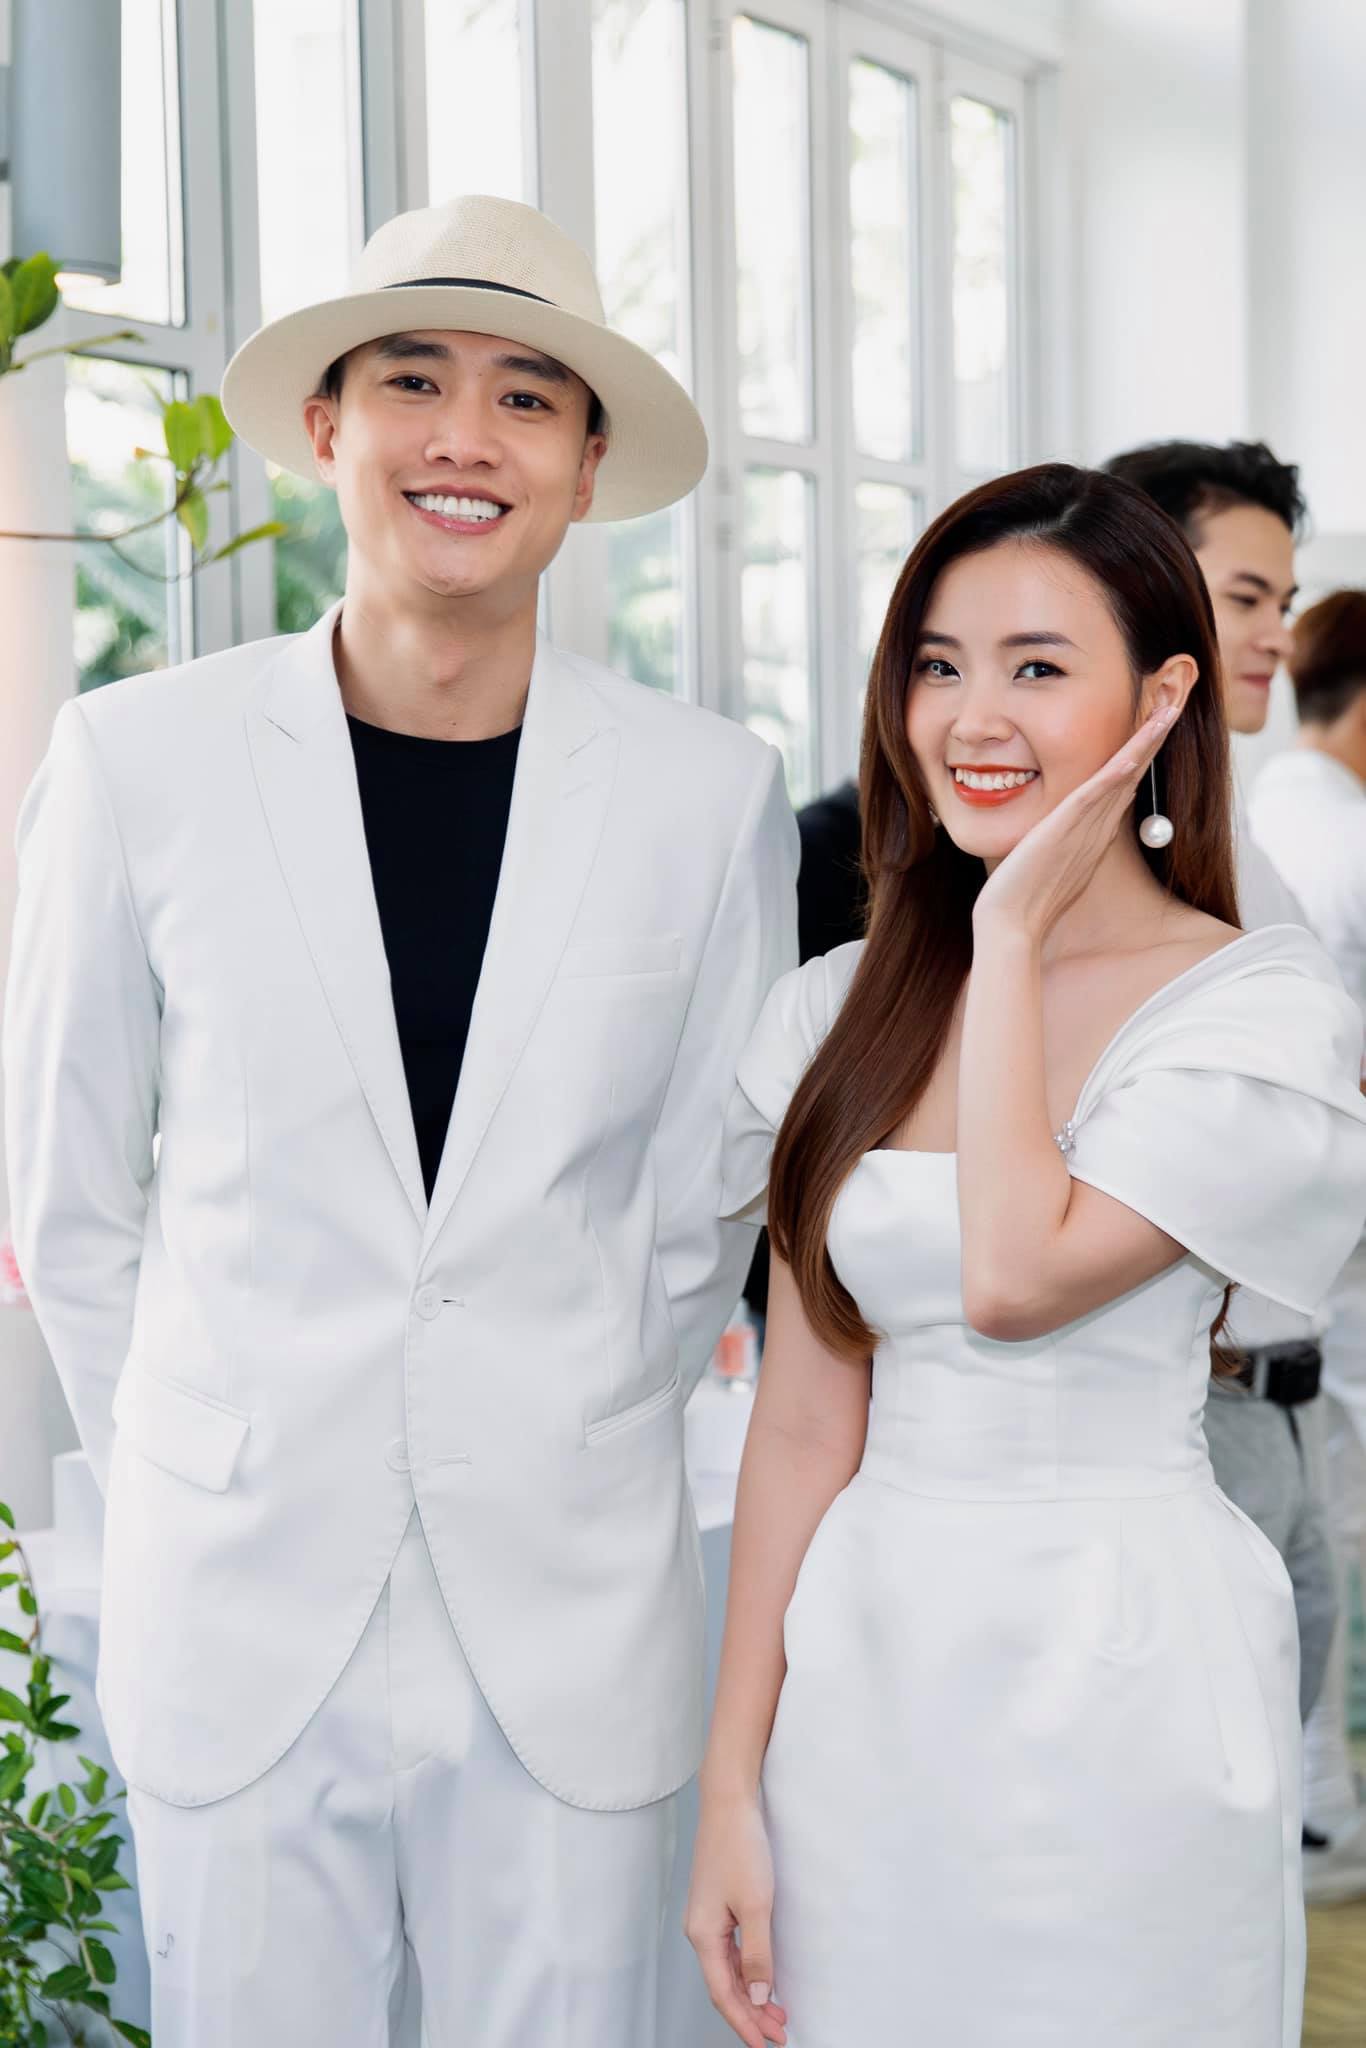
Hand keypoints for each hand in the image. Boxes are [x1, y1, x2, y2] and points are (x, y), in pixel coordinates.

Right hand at [685, 1795, 788, 2046]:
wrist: (729, 1801)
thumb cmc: (739, 1846)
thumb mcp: (755, 1904)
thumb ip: (757, 1953)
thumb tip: (756, 1995)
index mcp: (704, 1935)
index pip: (723, 1994)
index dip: (744, 2024)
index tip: (766, 2044)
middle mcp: (701, 1930)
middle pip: (723, 1986)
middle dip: (750, 2014)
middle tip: (779, 2034)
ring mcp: (708, 1918)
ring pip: (727, 1970)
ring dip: (750, 1994)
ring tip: (776, 2014)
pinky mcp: (718, 1905)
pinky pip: (730, 1951)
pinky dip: (747, 1970)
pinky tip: (761, 1977)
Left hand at [972, 703, 1177, 942]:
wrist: (1011, 925)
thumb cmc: (1022, 900)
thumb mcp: (1047, 862)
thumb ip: (1060, 844)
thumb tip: (1060, 831)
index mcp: (1093, 834)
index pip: (1121, 786)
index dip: (1139, 755)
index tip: (1153, 727)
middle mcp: (1098, 829)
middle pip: (1133, 774)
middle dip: (1153, 738)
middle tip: (1175, 704)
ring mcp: (1085, 828)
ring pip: (1123, 776)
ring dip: (1146, 742)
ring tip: (1169, 710)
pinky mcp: (1067, 827)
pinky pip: (1098, 793)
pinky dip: (1118, 770)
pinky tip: (1134, 748)